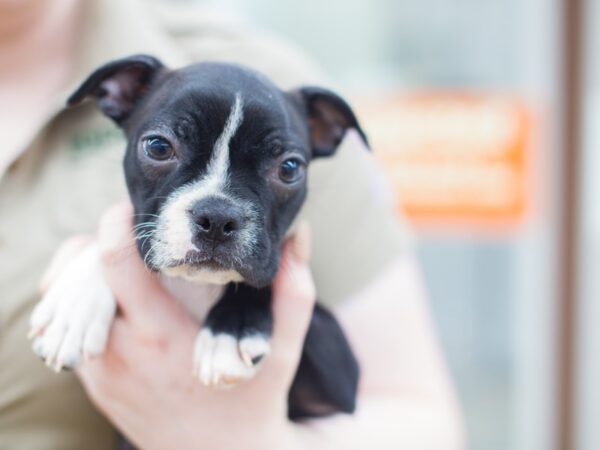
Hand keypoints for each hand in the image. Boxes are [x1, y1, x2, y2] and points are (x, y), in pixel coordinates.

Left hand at [45, 202, 316, 449]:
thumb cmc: (252, 401)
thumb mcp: (280, 349)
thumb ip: (292, 291)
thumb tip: (300, 234)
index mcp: (163, 336)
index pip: (115, 262)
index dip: (120, 221)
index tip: (139, 207)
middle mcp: (121, 353)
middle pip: (78, 273)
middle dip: (101, 240)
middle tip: (136, 231)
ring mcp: (101, 373)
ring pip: (68, 300)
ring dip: (92, 270)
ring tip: (130, 260)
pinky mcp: (94, 385)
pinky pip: (74, 328)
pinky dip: (91, 302)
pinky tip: (124, 297)